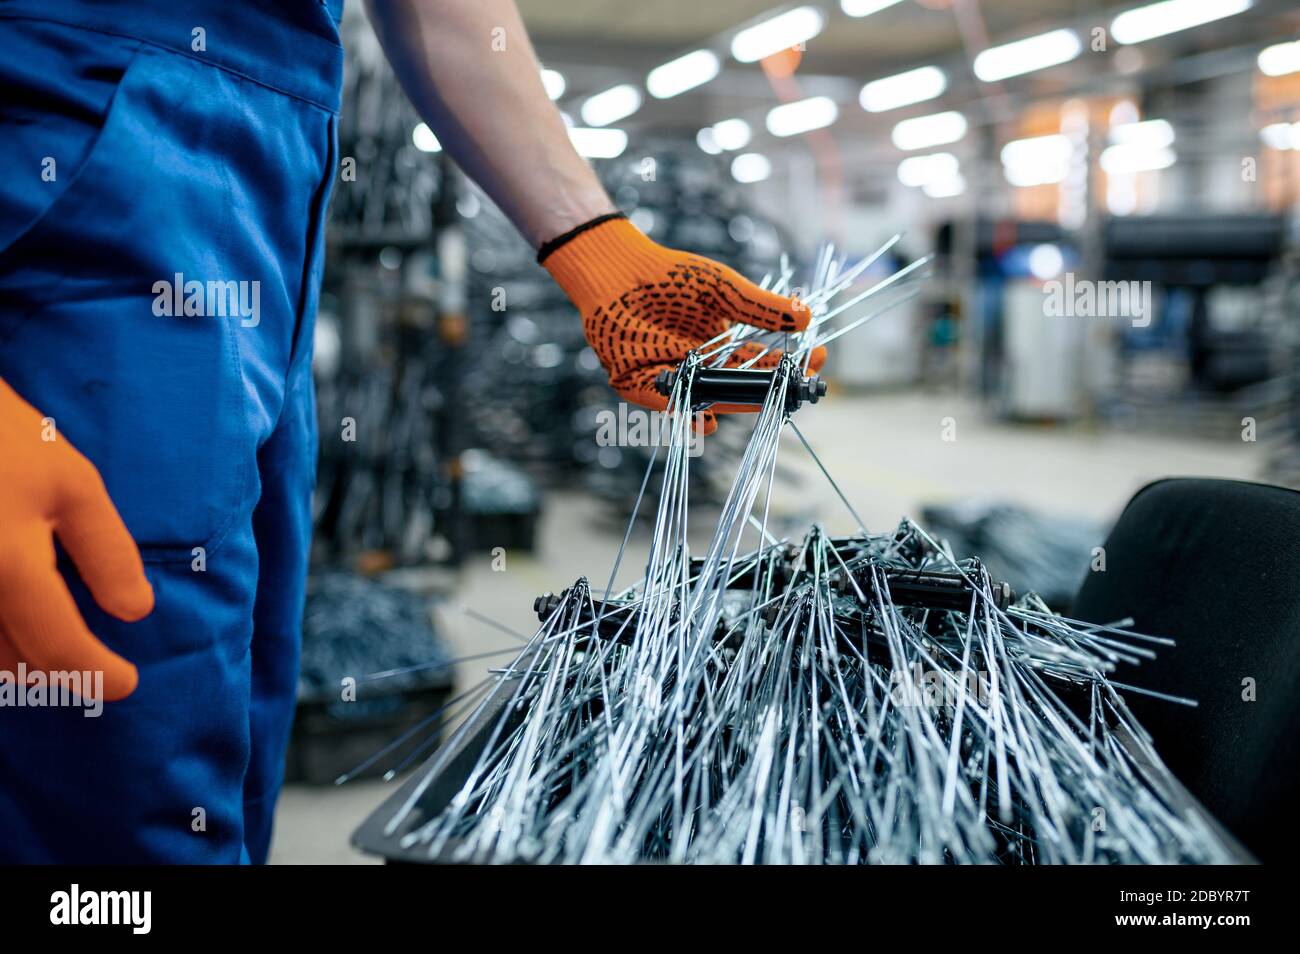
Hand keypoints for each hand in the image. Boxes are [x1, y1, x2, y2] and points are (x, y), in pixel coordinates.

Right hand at [0, 378, 152, 699]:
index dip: (95, 675)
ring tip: (52, 646)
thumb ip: (106, 553)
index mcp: (8, 566)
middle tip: (91, 664)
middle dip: (55, 670)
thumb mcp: (72, 485)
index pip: (57, 647)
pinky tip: (15, 618)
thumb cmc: (4, 439)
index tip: (125, 683)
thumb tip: (134, 612)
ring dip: (16, 659)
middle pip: (11, 662)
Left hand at [540, 214, 825, 433]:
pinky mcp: (639, 383)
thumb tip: (806, 317)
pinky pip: (663, 401)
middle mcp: (702, 368)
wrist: (621, 270)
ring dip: (727, 406)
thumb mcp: (724, 290)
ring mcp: (673, 378)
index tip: (818, 360)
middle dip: (766, 390)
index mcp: (723, 348)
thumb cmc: (673, 276)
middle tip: (791, 390)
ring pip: (704, 399)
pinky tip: (704, 419)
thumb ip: (761, 307)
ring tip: (752, 407)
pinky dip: (683, 411)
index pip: (764, 364)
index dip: (791, 366)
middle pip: (739, 387)